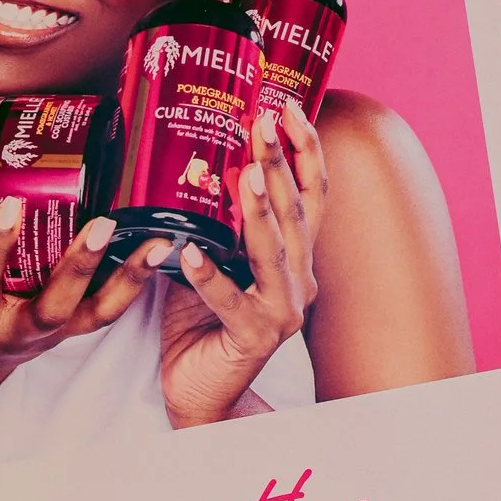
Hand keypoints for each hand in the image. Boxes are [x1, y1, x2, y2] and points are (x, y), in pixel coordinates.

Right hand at [0, 197, 156, 380]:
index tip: (10, 207)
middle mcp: (19, 331)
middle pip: (53, 306)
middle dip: (78, 266)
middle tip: (101, 224)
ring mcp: (53, 333)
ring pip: (95, 314)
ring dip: (128, 279)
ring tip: (155, 244)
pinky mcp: (76, 329)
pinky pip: (110, 310)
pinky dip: (136, 282)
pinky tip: (156, 252)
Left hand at [153, 96, 324, 427]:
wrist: (200, 392)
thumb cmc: (201, 325)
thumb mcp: (209, 260)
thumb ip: (213, 222)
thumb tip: (196, 167)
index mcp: (293, 258)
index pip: (308, 195)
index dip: (303, 151)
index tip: (289, 108)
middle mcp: (298, 281)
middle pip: (294, 212)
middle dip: (277, 164)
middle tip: (261, 123)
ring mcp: (282, 311)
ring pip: (275, 252)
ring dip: (259, 211)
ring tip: (244, 175)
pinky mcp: (255, 338)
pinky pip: (232, 302)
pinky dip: (212, 278)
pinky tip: (192, 255)